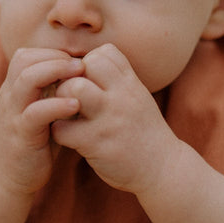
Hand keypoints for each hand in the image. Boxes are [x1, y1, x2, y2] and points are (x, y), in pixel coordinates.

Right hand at [0, 48, 83, 196]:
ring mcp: (13, 114)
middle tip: (82, 64)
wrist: (7, 178)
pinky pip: (35, 113)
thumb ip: (53, 92)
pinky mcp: (21, 135)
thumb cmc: (33, 142)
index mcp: (14, 89)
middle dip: (55, 57)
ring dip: (56, 72)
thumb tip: (83, 73)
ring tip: (81, 75)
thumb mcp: (41, 111)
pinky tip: (76, 105)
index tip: (76, 62)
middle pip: (24, 59)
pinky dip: (57, 105)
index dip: (52, 53)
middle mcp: (10, 97)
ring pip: (27, 79)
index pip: (26, 54)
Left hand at [51, 44, 179, 196]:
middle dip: (70, 80)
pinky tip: (69, 137)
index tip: (87, 84)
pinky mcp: (96, 143)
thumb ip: (116, 80)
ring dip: (61, 102)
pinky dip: (59, 132)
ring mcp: (109, 119)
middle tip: (70, 100)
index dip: (88, 65)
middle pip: (84, 66)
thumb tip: (84, 63)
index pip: (103, 53)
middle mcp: (121, 97)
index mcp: (130, 84)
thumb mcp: (138, 97)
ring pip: (73, 89)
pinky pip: (62, 128)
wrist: (163, 169)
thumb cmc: (143, 132)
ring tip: (67, 116)